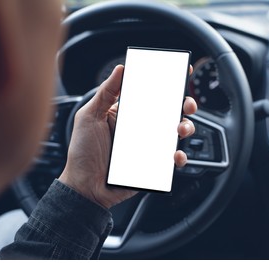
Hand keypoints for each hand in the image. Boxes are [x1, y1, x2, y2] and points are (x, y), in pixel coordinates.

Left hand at [59, 65, 196, 208]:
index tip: (181, 71)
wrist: (85, 187)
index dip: (168, 83)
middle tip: (186, 104)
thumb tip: (120, 69)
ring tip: (179, 130)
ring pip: (177, 133)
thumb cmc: (83, 152)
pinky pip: (173, 159)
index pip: (151, 94)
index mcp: (128, 113)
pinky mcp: (154, 164)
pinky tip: (174, 154)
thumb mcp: (89, 116)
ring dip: (186, 127)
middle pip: (171, 112)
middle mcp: (142, 127)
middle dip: (185, 104)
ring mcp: (149, 146)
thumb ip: (105, 93)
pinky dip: (179, 156)